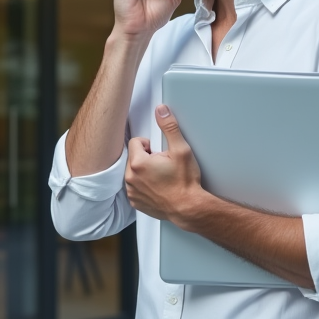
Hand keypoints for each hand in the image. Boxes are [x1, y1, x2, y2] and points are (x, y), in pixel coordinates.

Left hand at [125, 105, 206, 224]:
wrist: (188, 207)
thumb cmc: (185, 183)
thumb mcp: (181, 150)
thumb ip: (169, 127)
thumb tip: (161, 111)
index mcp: (138, 163)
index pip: (135, 142)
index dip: (149, 144)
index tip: (159, 152)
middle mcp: (130, 178)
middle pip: (133, 157)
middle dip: (146, 157)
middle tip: (162, 164)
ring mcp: (132, 191)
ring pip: (133, 172)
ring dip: (143, 171)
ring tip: (160, 176)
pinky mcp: (135, 202)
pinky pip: (134, 187)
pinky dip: (143, 185)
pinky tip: (157, 187)